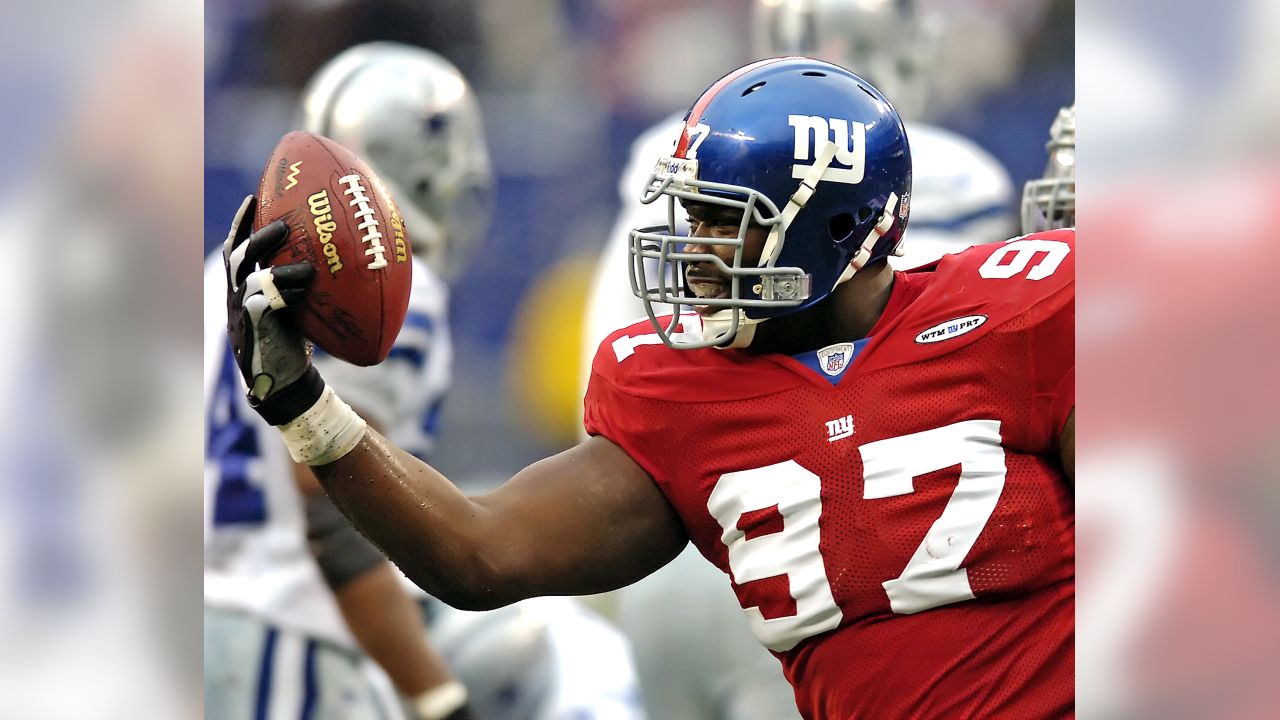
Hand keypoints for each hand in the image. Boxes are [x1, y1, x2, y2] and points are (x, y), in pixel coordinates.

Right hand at [223, 195, 321, 424]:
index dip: (242, 222)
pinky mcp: (252, 332)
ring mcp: (240, 315)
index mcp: (244, 287)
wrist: (286, 384)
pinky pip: (263, 305)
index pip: (237, 247)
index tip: (255, 195)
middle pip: (236, 257)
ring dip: (277, 268)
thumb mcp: (300, 306)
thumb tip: (346, 256)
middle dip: (256, 236)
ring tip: (306, 267)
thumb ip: (306, 283)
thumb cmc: (297, 342)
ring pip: (249, 279)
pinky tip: (305, 291)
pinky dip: (283, 294)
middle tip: (283, 224)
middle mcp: (236, 297)